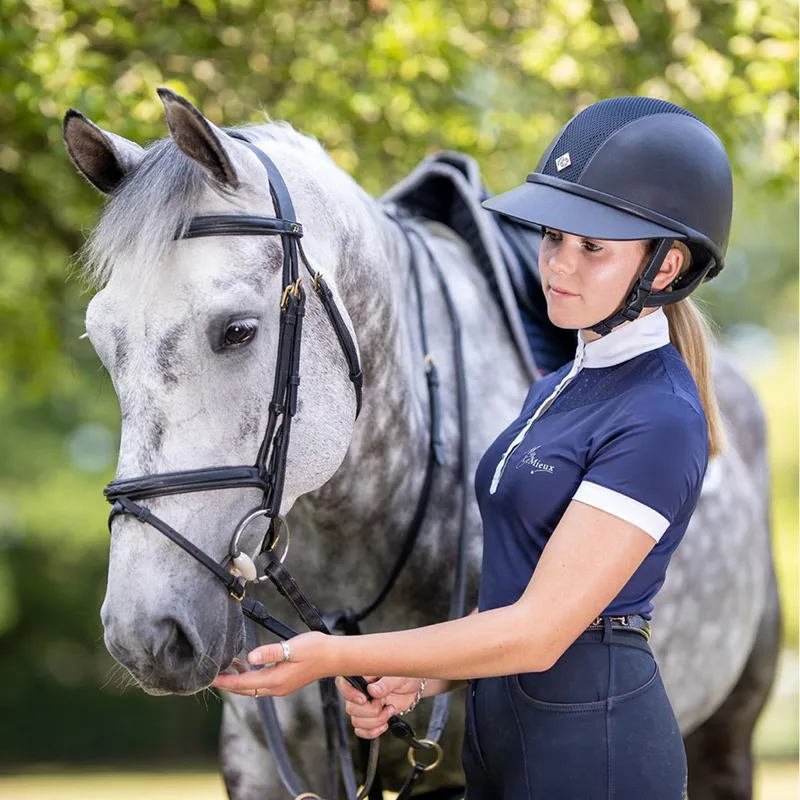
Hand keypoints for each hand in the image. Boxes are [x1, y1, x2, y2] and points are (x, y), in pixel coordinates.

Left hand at [211, 632, 331, 696]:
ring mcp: (281, 687)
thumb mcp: (293, 647)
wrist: (334, 657)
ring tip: (226, 668)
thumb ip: (270, 652)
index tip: (210, 678)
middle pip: (245, 689)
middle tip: (211, 675)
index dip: (225, 681)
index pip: (244, 683)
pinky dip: (250, 677)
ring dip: (238, 680)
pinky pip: (261, 683)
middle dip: (228, 683)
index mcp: (276, 680)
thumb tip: (250, 657)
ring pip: (253, 687)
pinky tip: (247, 665)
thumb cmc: (316, 649)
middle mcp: (276, 687)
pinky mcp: (285, 682)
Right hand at [336, 675, 423, 738]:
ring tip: (389, 709)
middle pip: (351, 708)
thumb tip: (372, 690)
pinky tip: (385, 723)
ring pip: (356, 722)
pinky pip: (361, 731)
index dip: (350, 695)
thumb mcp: (397, 676)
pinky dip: (373, 731)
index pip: (343, 684)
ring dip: (376, 721)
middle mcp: (357, 690)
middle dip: (372, 710)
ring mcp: (361, 705)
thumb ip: (385, 683)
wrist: (412, 687)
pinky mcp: (367, 717)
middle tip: (385, 701)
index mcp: (361, 675)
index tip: (364, 700)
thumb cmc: (404, 675)